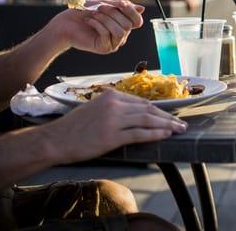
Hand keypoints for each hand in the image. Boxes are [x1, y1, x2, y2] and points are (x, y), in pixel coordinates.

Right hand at [42, 89, 187, 164]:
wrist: (55, 139)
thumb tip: (134, 115)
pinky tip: (165, 135)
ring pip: (148, 120)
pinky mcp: (112, 136)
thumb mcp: (95, 109)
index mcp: (111, 96)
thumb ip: (114, 109)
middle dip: (167, 116)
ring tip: (178, 129)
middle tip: (180, 123)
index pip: (141, 102)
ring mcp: (114, 120)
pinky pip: (140, 134)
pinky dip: (155, 134)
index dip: (158, 110)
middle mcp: (115, 105)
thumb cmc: (73, 127)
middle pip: (148, 109)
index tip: (168, 115)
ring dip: (166, 125)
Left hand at [49, 0, 144, 53]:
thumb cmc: (84, 12)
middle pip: (128, 24)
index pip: (137, 21)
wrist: (66, 23)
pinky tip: (89, 21)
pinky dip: (97, 25)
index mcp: (122, 24)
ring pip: (120, 31)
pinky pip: (107, 35)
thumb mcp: (105, 5)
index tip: (121, 3)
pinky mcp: (103, 48)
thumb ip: (122, 7)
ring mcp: (113, 43)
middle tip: (99, 8)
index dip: (131, 12)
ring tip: (94, 15)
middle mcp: (120, 35)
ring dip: (106, 19)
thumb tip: (141, 8)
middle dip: (113, 13)